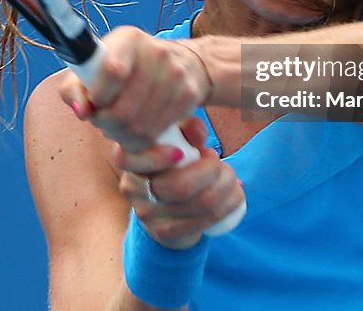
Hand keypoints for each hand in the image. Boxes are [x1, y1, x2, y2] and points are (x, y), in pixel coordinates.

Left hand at [58, 26, 210, 152]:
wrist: (183, 62)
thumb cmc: (127, 67)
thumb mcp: (97, 66)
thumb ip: (75, 87)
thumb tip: (81, 111)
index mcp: (129, 39)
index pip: (112, 71)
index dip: (98, 96)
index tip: (94, 101)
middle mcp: (157, 52)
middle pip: (123, 110)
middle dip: (106, 124)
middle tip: (102, 121)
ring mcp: (176, 75)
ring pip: (139, 127)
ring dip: (121, 135)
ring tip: (117, 126)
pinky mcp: (189, 95)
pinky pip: (156, 133)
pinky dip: (140, 140)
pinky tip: (135, 130)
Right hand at [116, 117, 243, 248]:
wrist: (166, 211)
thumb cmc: (173, 164)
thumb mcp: (177, 140)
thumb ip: (187, 129)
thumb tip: (197, 130)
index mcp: (129, 159)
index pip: (126, 159)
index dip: (155, 157)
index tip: (181, 153)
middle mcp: (132, 188)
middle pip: (179, 185)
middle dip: (212, 170)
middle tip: (219, 162)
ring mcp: (147, 214)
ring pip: (200, 202)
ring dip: (227, 187)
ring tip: (231, 177)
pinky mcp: (165, 233)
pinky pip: (205, 220)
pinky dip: (228, 205)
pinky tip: (236, 195)